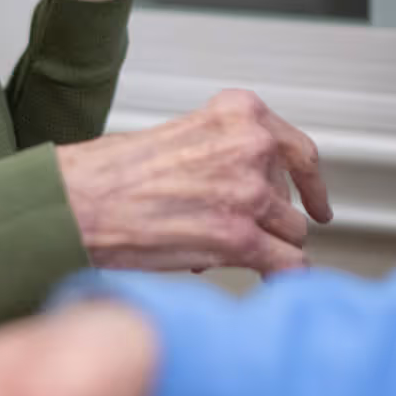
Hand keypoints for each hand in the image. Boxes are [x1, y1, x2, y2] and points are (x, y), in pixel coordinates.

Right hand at [57, 88, 331, 275]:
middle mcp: (252, 146)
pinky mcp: (240, 237)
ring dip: (263, 248)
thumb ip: (224, 153)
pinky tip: (268, 281)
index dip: (311, 185)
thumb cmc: (111, 174)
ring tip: (216, 251)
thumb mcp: (181, 137)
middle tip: (228, 233)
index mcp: (238, 114)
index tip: (318, 204)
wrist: (77, 202)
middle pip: (289, 201)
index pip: (298, 151)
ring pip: (290, 234)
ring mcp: (250, 193)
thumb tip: (255, 193)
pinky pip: (288, 265)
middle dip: (266, 222)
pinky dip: (282, 277)